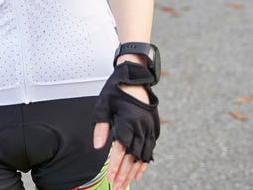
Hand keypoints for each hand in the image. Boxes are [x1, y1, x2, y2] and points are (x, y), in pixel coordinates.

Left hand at [92, 62, 159, 189]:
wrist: (136, 75)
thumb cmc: (117, 89)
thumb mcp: (104, 104)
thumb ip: (101, 127)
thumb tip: (98, 147)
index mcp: (128, 121)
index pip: (121, 150)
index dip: (116, 166)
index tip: (111, 179)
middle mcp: (141, 126)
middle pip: (134, 156)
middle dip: (125, 174)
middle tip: (118, 187)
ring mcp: (149, 127)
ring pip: (144, 154)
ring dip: (135, 170)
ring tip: (127, 182)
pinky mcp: (154, 126)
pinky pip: (151, 148)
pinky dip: (145, 161)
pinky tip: (140, 170)